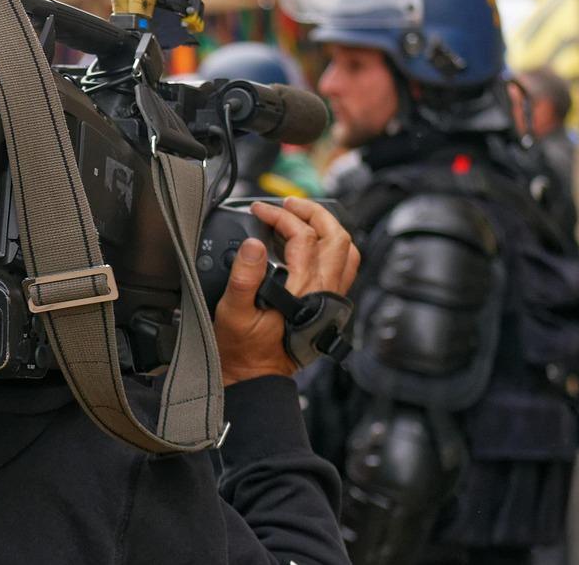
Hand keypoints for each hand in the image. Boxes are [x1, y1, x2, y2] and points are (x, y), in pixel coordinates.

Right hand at [213, 197, 359, 386]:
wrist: (256, 375)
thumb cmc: (243, 348)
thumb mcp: (233, 311)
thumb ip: (244, 276)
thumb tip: (253, 243)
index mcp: (303, 288)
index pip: (302, 235)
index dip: (279, 215)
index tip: (258, 210)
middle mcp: (324, 291)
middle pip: (335, 236)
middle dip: (312, 212)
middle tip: (288, 204)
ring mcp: (330, 298)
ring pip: (346, 251)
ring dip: (327, 227)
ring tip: (304, 216)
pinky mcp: (328, 305)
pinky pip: (344, 268)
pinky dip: (333, 248)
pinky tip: (314, 245)